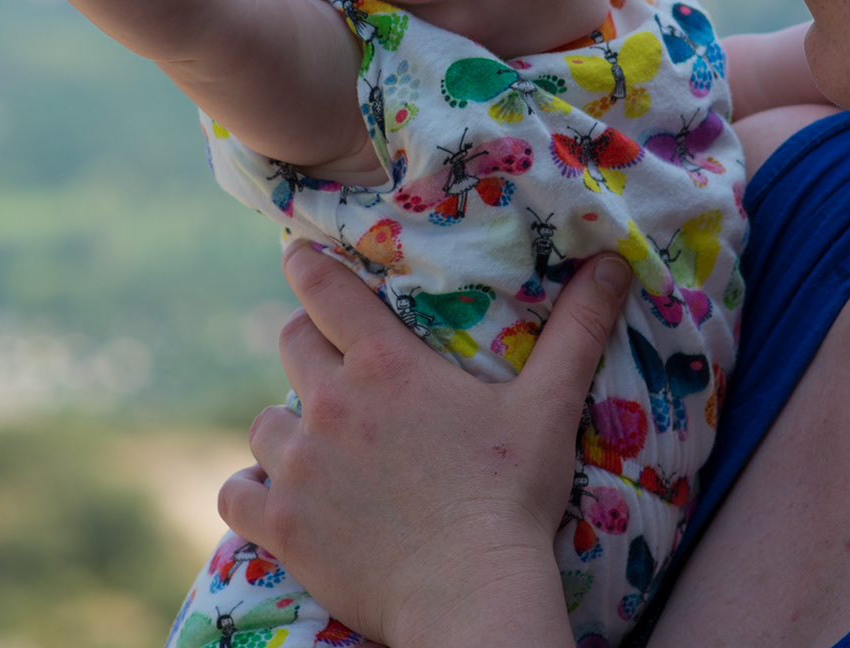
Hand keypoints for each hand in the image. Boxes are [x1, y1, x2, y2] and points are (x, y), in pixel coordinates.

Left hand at [218, 244, 633, 647]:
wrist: (470, 594)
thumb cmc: (512, 499)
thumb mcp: (550, 407)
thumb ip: (576, 330)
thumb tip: (614, 264)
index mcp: (386, 365)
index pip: (324, 289)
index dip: (307, 265)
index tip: (299, 255)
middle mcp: (331, 404)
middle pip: (291, 343)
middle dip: (308, 341)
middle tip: (332, 359)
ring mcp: (299, 466)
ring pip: (264, 422)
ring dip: (286, 424)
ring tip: (313, 440)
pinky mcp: (282, 524)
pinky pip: (235, 492)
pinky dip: (249, 490)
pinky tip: (269, 494)